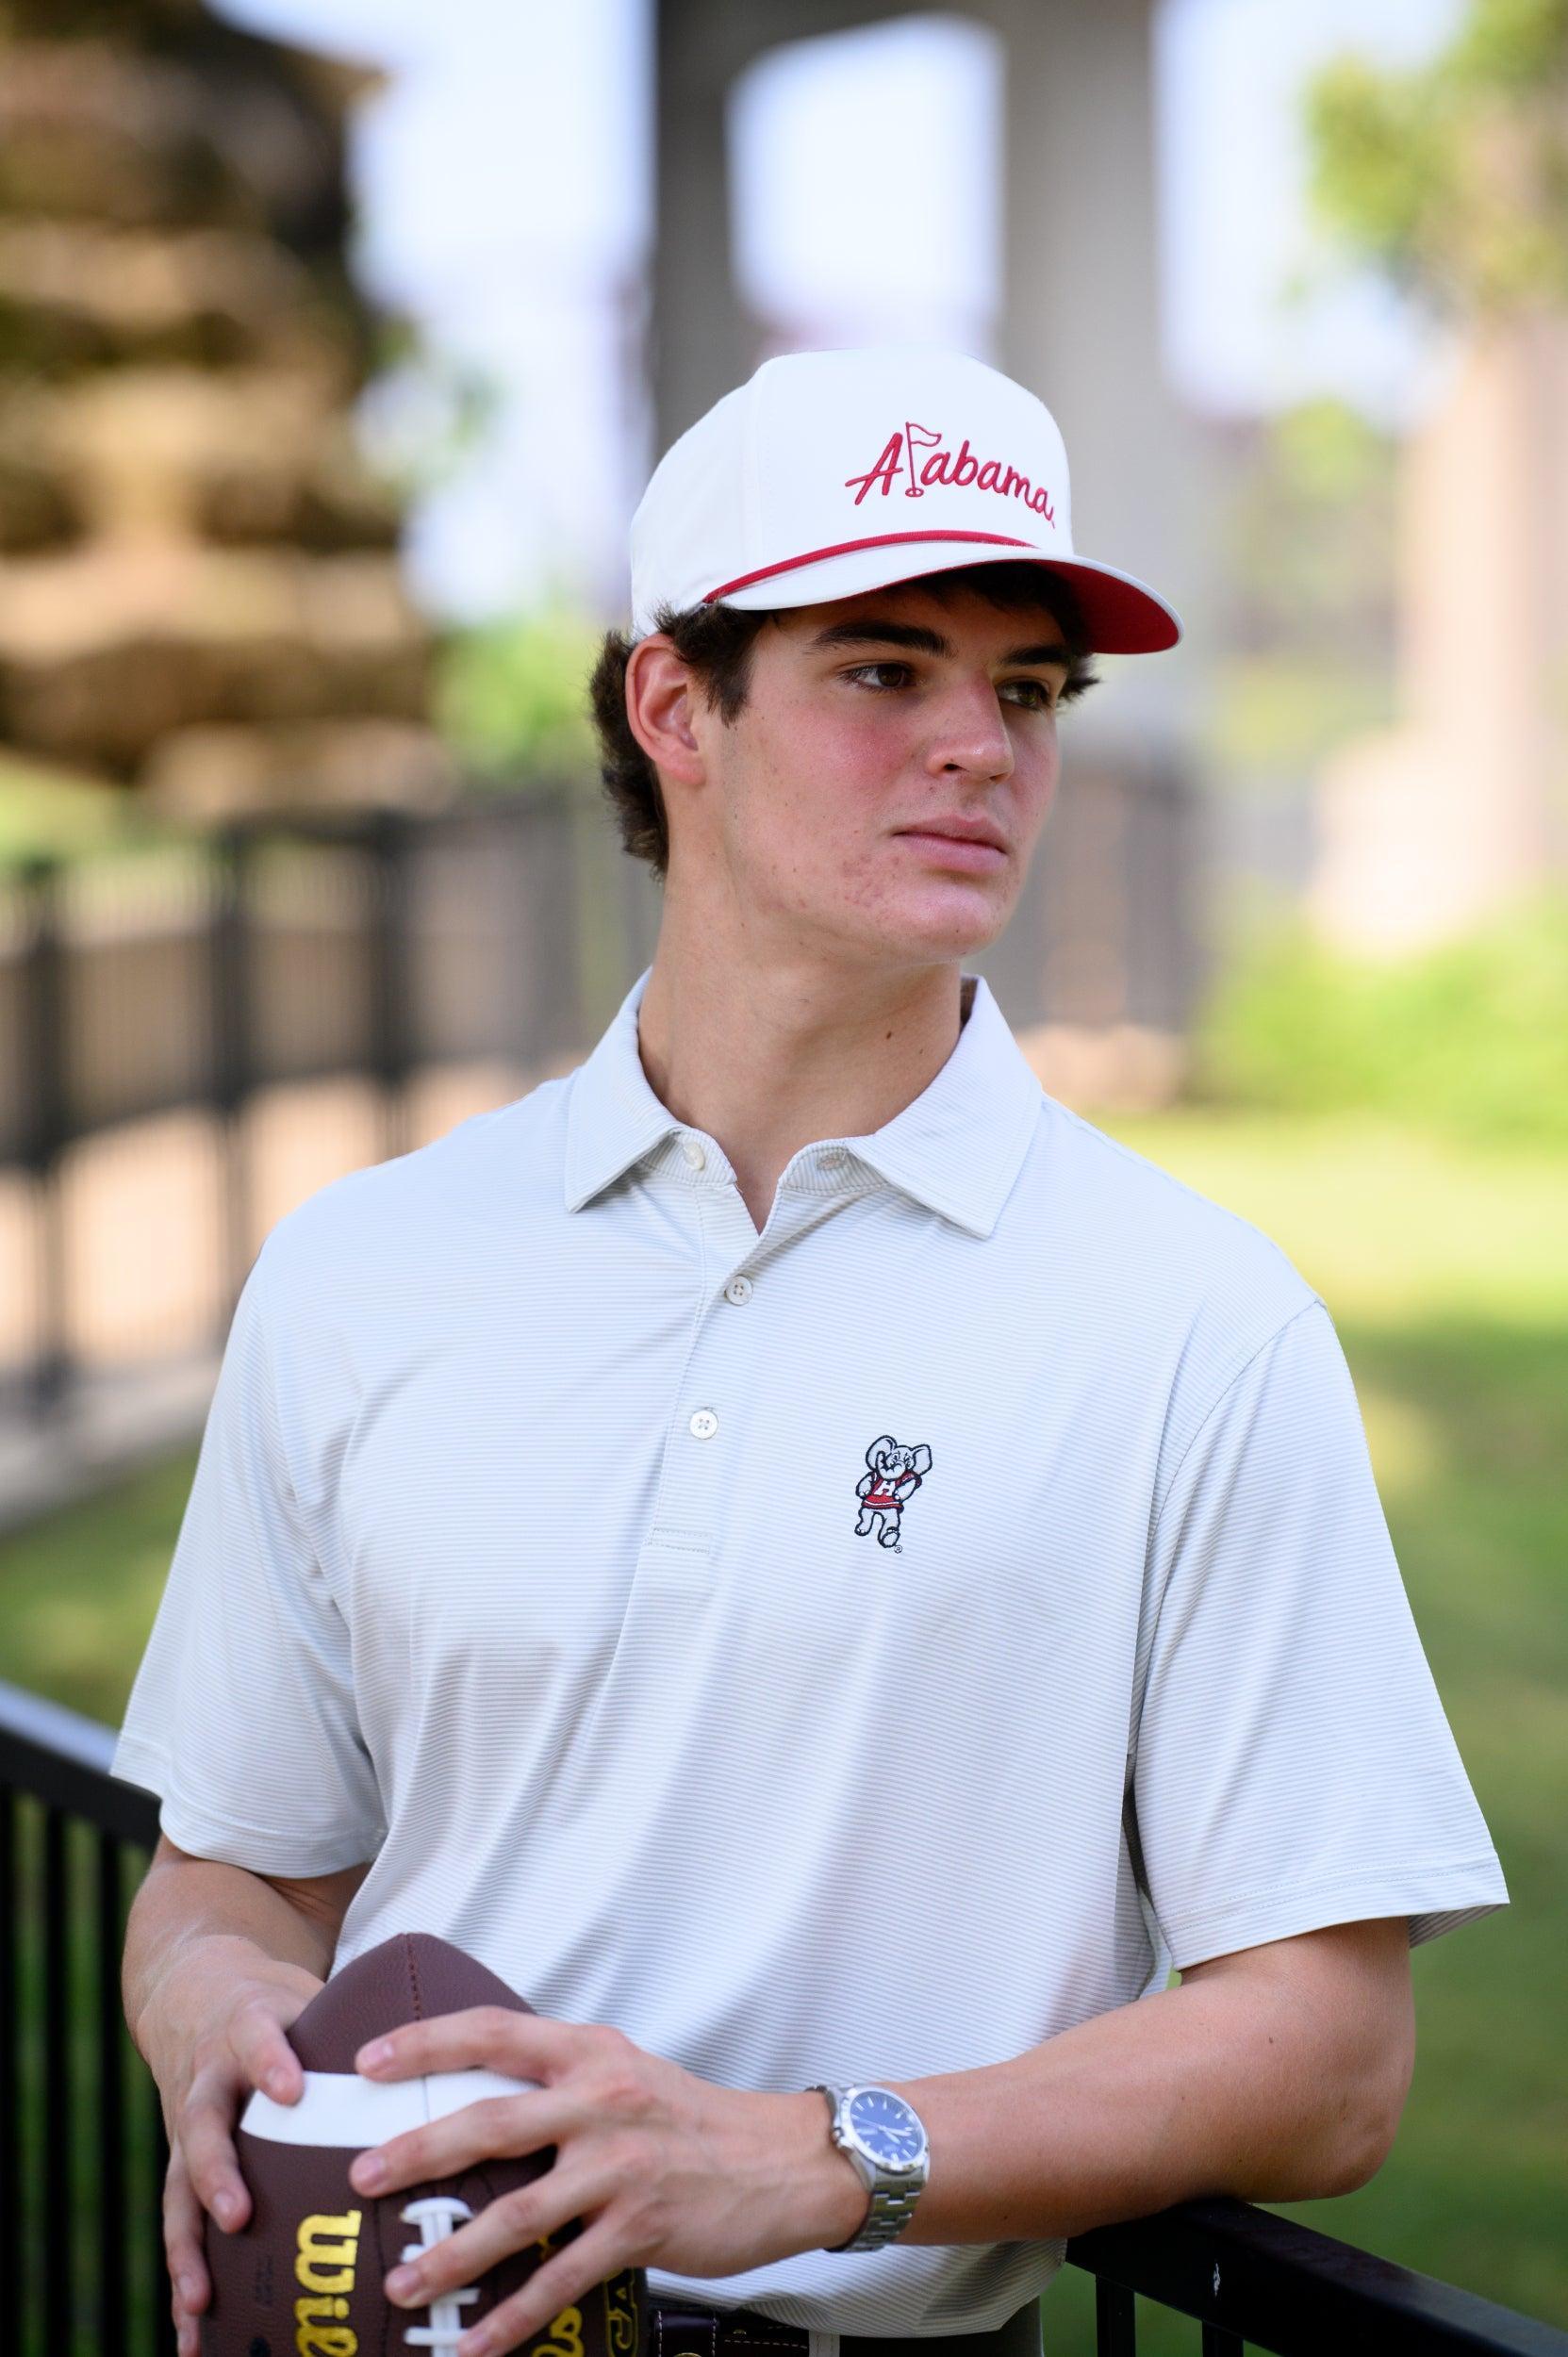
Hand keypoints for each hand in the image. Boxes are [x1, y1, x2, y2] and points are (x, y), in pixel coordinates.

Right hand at [135, 1936, 323, 2356]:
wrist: (196, 1993)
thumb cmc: (279, 2007)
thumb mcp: (311, 1994)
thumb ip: (364, 2017)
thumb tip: (458, 2038)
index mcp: (247, 2030)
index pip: (256, 2038)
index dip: (270, 2061)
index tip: (291, 2089)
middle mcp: (209, 2080)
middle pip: (202, 2125)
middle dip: (217, 2173)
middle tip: (239, 2216)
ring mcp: (186, 2127)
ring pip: (177, 2186)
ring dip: (187, 2246)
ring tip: (201, 2301)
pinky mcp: (180, 2167)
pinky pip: (179, 2226)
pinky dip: (184, 2279)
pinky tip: (193, 2336)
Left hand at [346, 2010, 869, 2356]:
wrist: (781, 2163)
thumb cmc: (694, 2121)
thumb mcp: (627, 2075)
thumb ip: (560, 2083)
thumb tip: (479, 2105)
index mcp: (591, 2055)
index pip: (494, 2032)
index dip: (427, 2042)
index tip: (371, 2061)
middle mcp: (601, 2103)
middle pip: (491, 2122)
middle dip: (418, 2152)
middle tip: (361, 2176)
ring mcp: (620, 2168)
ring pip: (517, 2214)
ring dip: (453, 2254)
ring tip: (405, 2284)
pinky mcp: (640, 2228)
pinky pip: (561, 2279)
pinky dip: (514, 2318)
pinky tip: (477, 2343)